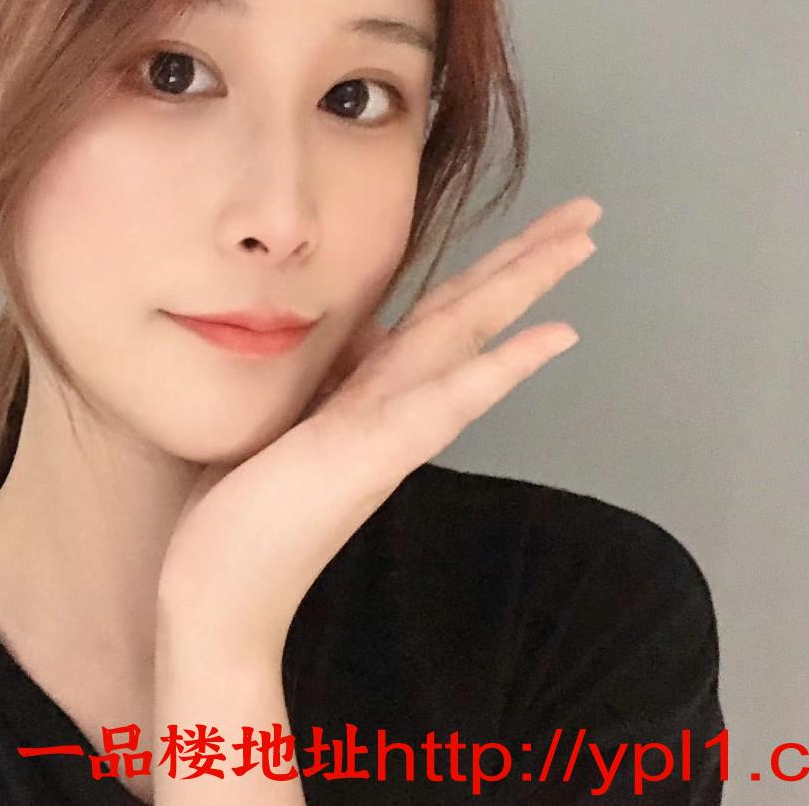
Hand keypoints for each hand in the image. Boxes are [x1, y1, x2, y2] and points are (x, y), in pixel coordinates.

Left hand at [156, 195, 603, 660]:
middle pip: (470, 313)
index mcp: (375, 393)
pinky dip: (501, 367)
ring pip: (468, 338)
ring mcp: (390, 428)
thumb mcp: (288, 419)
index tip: (534, 234)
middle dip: (528, 259)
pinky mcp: (373, 454)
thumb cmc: (243, 511)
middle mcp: (395, 404)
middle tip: (589, 212)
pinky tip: (552, 335)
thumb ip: (334, 378)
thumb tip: (362, 335)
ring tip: (580, 240)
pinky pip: (447, 401)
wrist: (219, 596)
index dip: (490, 269)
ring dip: (526, 286)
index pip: (443, 315)